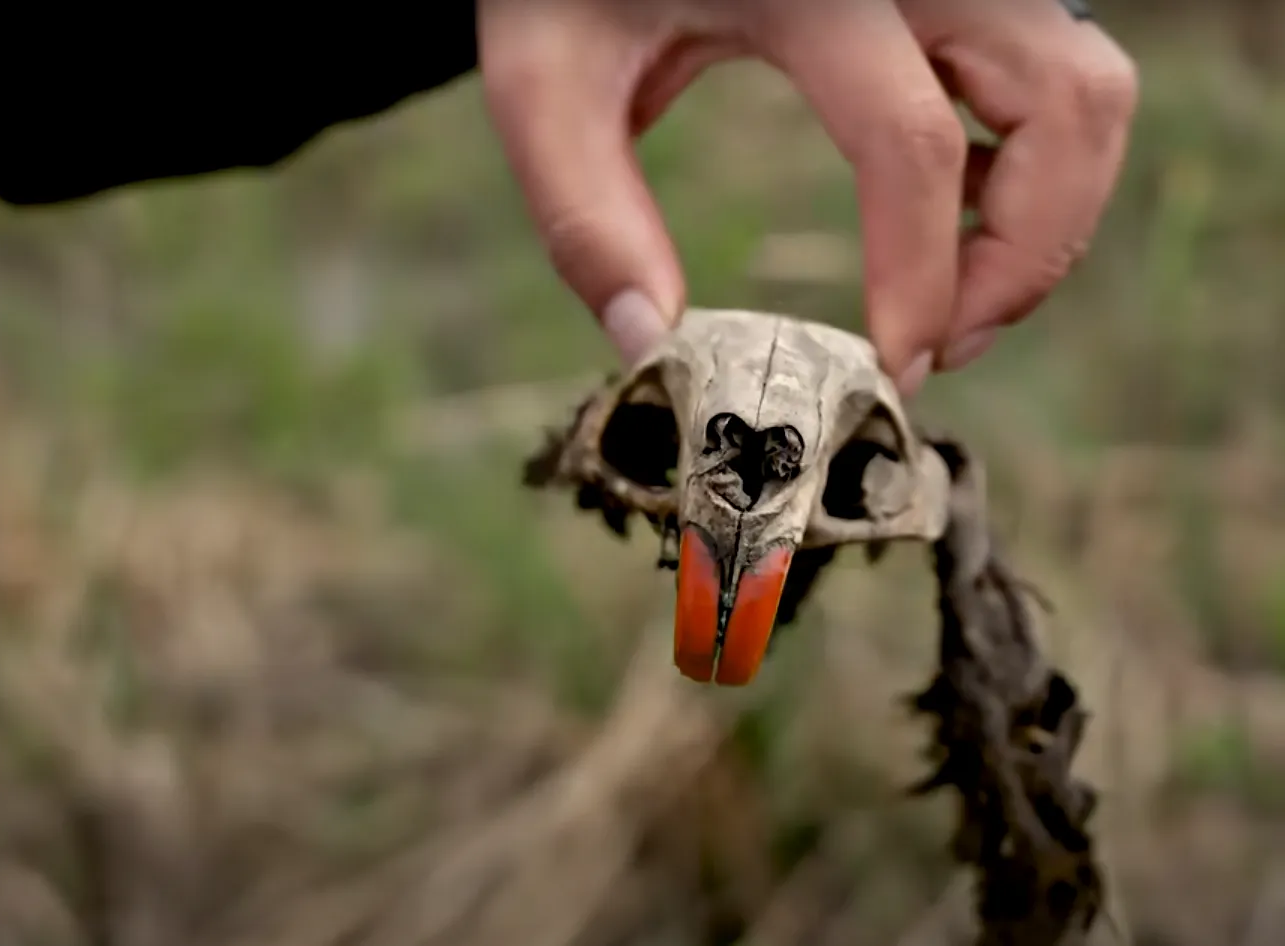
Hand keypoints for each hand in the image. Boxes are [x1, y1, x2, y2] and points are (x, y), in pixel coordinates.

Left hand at [477, 0, 1137, 394]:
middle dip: (1026, 253)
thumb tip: (648, 343)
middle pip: (1061, 103)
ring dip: (1054, 207)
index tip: (895, 370)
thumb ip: (585, 212)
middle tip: (944, 348)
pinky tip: (953, 217)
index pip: (910, 144)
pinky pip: (1058, 66)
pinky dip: (1039, 157)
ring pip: (1087, 83)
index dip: (923, 277)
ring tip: (957, 299)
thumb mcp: (543, 80)